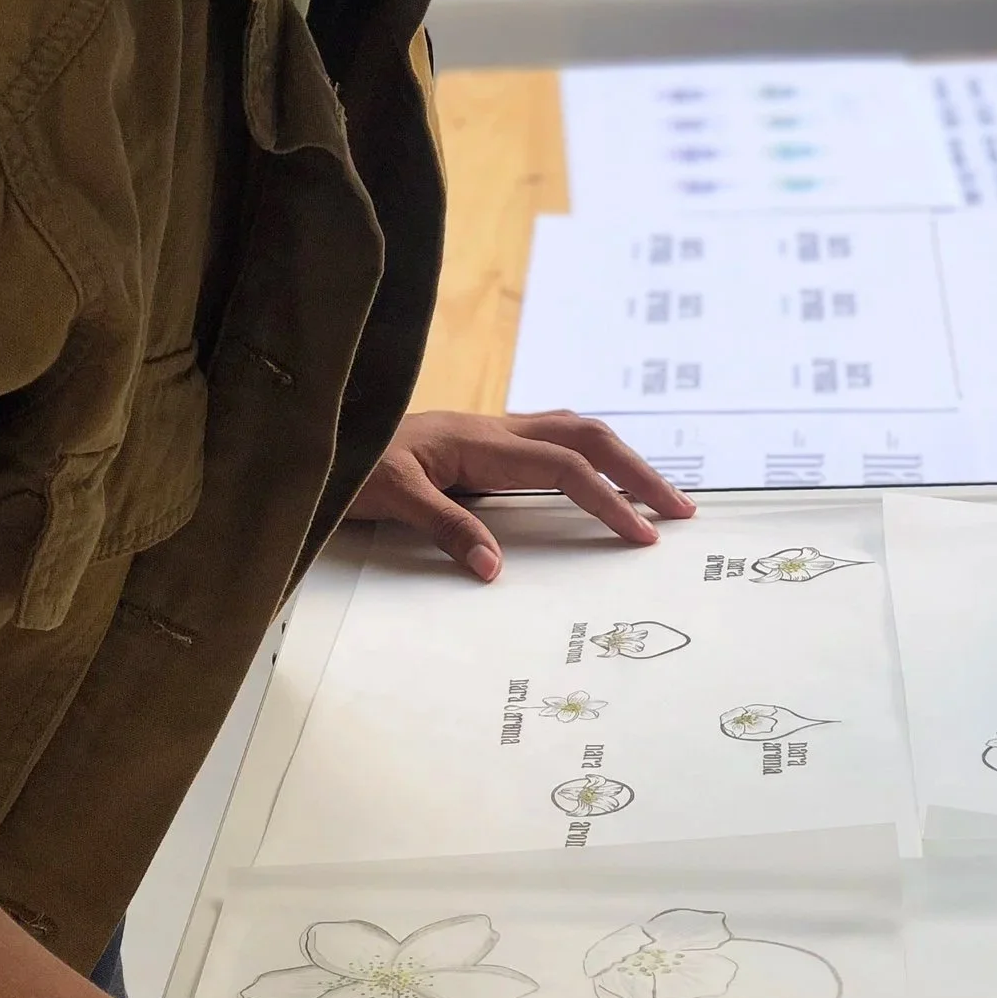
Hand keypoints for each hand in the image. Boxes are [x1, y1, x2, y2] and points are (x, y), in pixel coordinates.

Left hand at [348, 411, 695, 579]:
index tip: (643, 535)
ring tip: (655, 492)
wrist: (314, 431)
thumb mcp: (388, 498)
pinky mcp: (480, 441)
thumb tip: (496, 569)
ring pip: (573, 430)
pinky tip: (596, 476)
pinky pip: (550, 439)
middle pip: (586, 436)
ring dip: (620, 457)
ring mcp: (488, 431)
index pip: (563, 468)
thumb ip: (445, 528)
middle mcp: (492, 428)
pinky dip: (587, 455)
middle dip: (639, 470)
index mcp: (478, 441)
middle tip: (682, 509)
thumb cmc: (345, 463)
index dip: (608, 500)